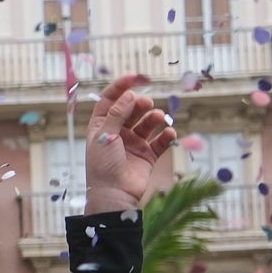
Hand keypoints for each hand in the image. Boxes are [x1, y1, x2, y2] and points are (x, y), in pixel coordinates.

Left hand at [84, 74, 175, 213]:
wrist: (113, 195)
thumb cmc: (102, 166)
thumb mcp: (105, 135)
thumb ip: (117, 113)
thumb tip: (129, 94)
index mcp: (102, 125)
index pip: (110, 99)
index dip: (121, 87)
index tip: (135, 77)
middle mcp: (118, 132)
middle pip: (131, 109)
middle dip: (140, 103)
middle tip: (146, 103)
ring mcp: (133, 143)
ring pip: (148, 123)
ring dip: (154, 117)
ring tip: (158, 118)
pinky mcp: (147, 156)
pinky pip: (160, 141)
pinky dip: (166, 135)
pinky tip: (169, 132)